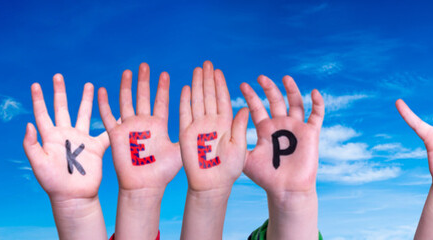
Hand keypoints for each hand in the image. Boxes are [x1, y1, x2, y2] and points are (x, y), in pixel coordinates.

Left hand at [22, 74, 107, 239]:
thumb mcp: (38, 163)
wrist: (74, 196)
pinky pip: (106, 132)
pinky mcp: (96, 148)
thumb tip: (28, 124)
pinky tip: (118, 112)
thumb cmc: (53, 182)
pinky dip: (112, 122)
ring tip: (89, 85)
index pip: (42, 113)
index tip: (36, 84)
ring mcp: (81, 140)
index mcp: (50, 137)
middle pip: (62, 108)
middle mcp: (65, 135)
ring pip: (83, 114)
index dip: (38, 99)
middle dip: (60, 92)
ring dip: (85, 100)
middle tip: (58, 76)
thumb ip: (32, 144)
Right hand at [98, 63, 181, 239]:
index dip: (162, 87)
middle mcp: (143, 123)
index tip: (164, 73)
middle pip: (142, 97)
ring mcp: (129, 127)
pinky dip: (104, 104)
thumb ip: (193, 133)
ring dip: (126, 87)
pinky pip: (108, 117)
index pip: (160, 101)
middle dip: (144, 81)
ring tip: (127, 71)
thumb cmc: (163, 172)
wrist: (145, 187)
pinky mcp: (116, 135)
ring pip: (126, 102)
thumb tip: (208, 128)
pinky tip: (102, 90)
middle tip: (144, 65)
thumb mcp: (181, 149)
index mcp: (158, 125)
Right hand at [178, 61, 249, 191]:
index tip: (218, 71)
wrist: (212, 185)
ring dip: (197, 85)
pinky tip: (186, 87)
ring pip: (197, 101)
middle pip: (209, 96)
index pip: (222, 99)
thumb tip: (247, 108)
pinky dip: (185, 101)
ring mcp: (198, 127)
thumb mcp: (240, 147)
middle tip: (207, 63)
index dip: (220, 84)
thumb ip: (240, 128)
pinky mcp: (185, 134)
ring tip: (197, 70)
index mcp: (225, 124)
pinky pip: (184, 114)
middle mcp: (211, 122)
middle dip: (208, 79)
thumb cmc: (228, 169)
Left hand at [240, 74, 324, 239]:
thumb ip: (238, 142)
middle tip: (260, 77)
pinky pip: (317, 115)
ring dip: (292, 90)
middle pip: (276, 100)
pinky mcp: (310, 133)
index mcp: (265, 129)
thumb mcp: (246, 159)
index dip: (250, 96)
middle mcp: (280, 125)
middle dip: (268, 88)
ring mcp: (296, 127)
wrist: (286, 189)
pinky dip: (317, 104)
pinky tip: (314, 92)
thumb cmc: (266, 177)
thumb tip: (226, 126)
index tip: (242, 85)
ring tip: (285, 78)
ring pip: (296, 103)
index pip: (257, 107)